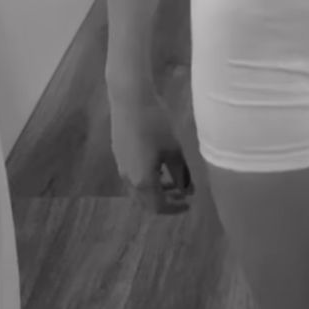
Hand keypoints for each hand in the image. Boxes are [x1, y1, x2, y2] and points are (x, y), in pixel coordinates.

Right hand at [106, 79, 193, 215]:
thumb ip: (182, 174)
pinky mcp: (119, 156)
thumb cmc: (156, 124)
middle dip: (166, 201)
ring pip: (139, 190)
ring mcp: (121, 167)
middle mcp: (128, 179)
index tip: (189, 202)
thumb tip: (189, 191)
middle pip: (146, 202)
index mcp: (143, 181)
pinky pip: (134, 178)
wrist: (129, 100)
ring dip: (156, 190)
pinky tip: (159, 165)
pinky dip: (148, 180)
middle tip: (183, 194)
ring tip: (174, 179)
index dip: (175, 208)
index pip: (159, 207)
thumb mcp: (174, 150)